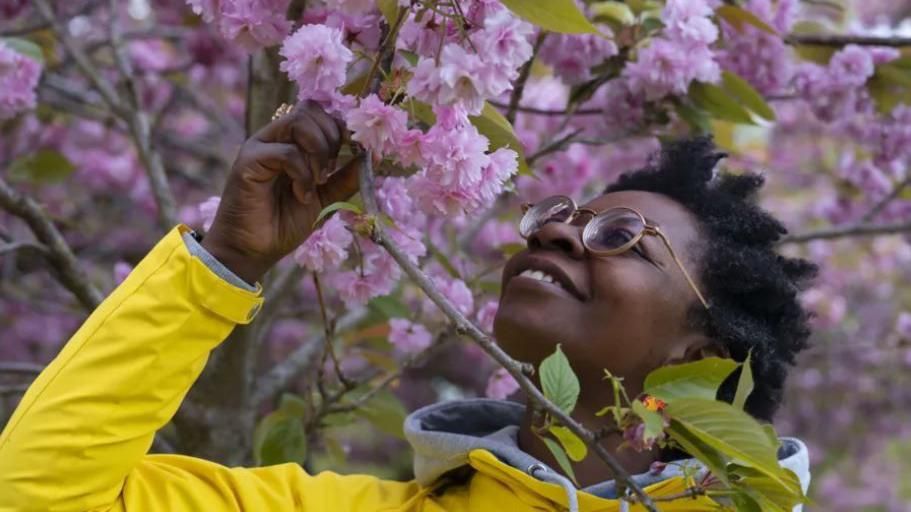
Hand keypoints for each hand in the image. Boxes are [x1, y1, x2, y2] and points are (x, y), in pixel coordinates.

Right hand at [201, 101, 359, 283]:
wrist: (254, 251)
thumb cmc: (284, 224)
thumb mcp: (326, 199)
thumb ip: (346, 178)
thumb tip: (374, 157)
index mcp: (291, 142)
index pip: (319, 113)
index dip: (339, 129)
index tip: (350, 156)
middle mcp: (274, 138)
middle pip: (309, 109)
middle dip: (330, 138)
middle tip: (330, 172)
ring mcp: (260, 146)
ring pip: (298, 122)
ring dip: (318, 152)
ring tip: (318, 181)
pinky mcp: (248, 161)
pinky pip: (286, 152)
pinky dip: (302, 174)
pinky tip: (302, 195)